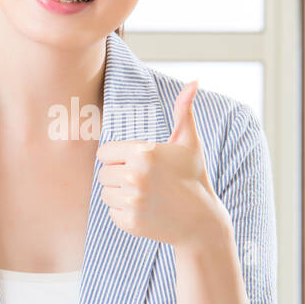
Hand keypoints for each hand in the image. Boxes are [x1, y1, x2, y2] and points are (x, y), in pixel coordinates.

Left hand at [96, 81, 229, 250]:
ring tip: (146, 195)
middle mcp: (135, 176)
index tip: (139, 164)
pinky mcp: (130, 222)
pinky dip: (125, 213)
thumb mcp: (189, 143)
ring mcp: (132, 201)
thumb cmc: (193, 176)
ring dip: (120, 194)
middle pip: (103, 173)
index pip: (104, 153)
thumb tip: (195, 81)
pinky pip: (112, 212)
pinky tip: (146, 211)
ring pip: (106, 193)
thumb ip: (184, 111)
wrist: (201, 220)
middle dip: (120, 176)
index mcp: (143, 153)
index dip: (120, 157)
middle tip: (145, 182)